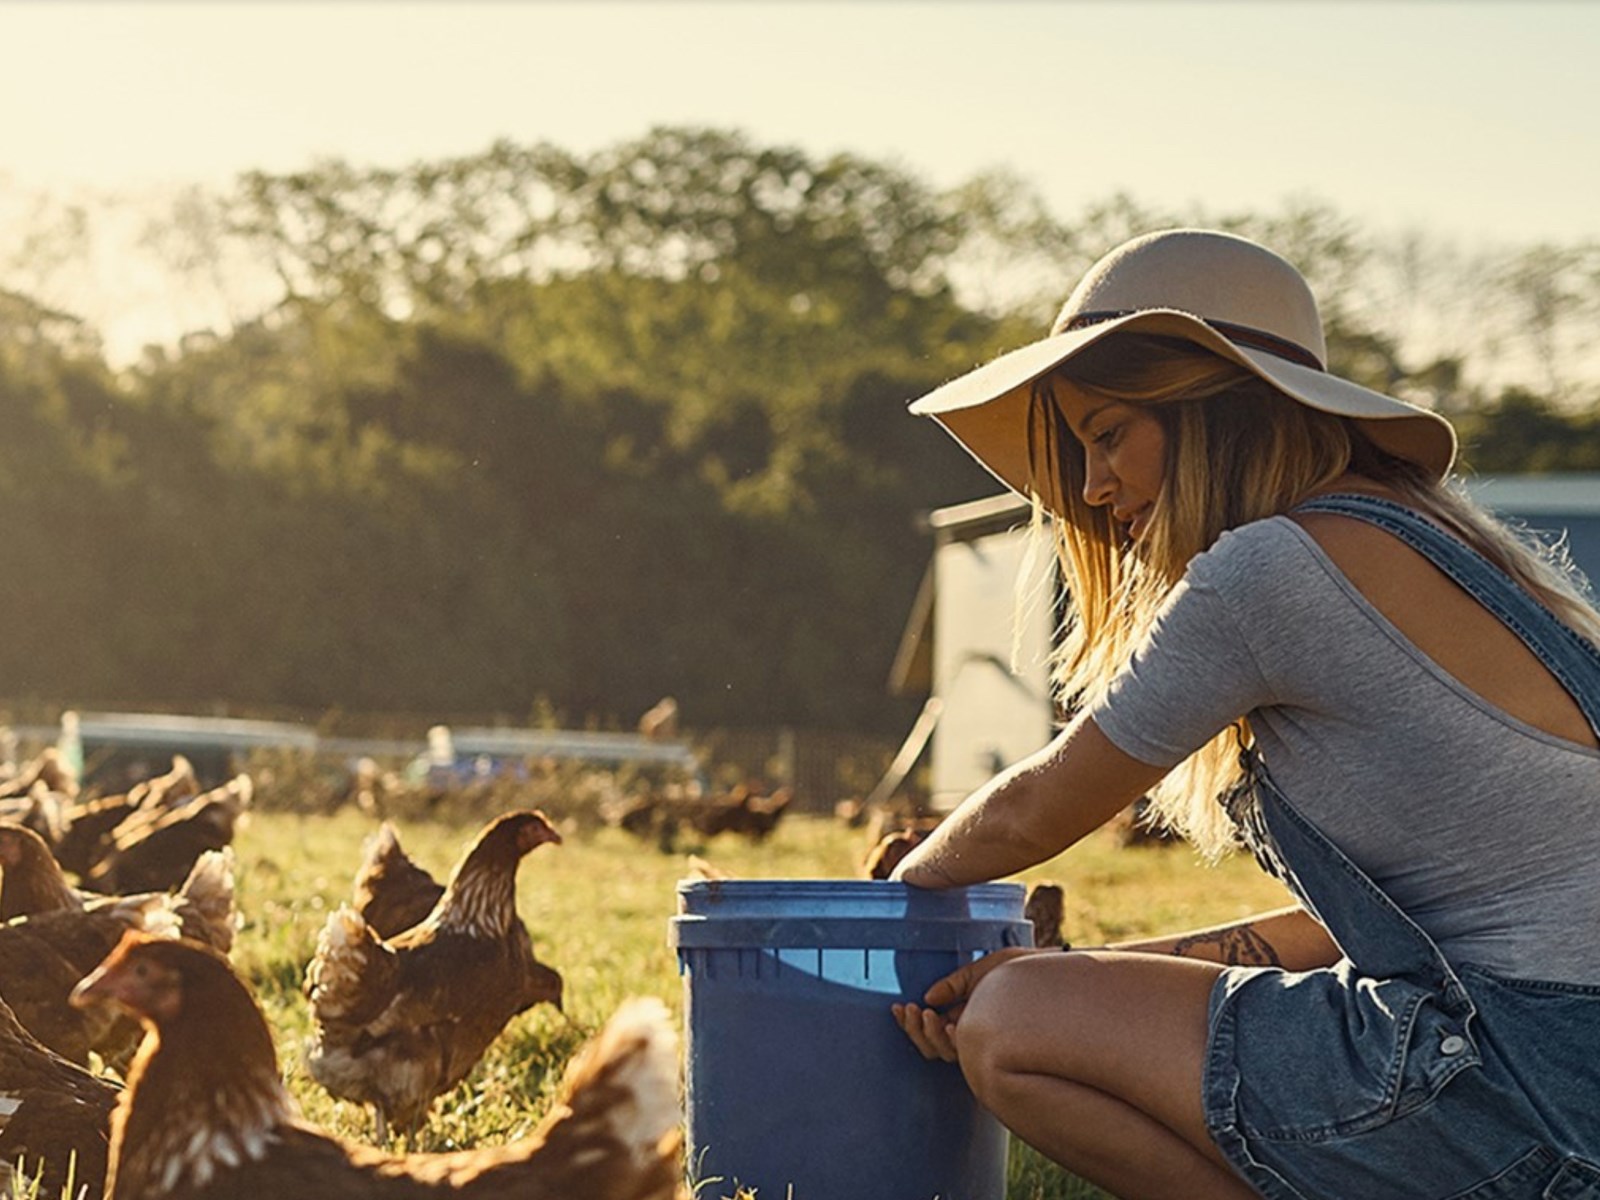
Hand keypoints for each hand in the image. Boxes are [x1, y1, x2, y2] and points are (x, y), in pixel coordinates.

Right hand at [891, 946, 1038, 1061]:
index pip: (929, 1029)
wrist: (1050, 976)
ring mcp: (982, 1043)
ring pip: (943, 1053)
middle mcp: (971, 1034)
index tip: (898, 1006)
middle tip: (911, 1009)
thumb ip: (954, 985)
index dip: (909, 1023)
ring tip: (926, 1014)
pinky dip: (952, 1040)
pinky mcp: (995, 1049)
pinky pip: (965, 1053)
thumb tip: (928, 996)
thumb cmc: (1021, 973)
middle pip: (931, 1046)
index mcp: (965, 1018)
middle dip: (914, 1030)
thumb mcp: (981, 973)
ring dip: (928, 1035)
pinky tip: (951, 1026)